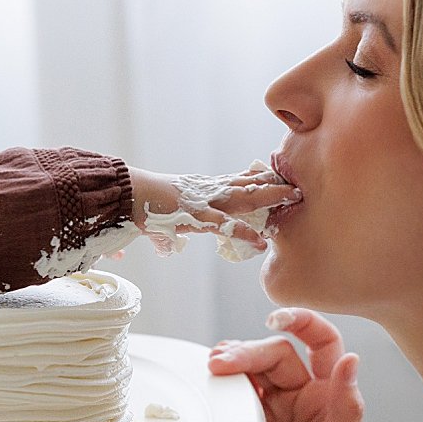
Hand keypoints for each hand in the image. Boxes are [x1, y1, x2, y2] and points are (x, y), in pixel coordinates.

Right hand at [126, 164, 299, 253]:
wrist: (125, 196)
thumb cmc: (137, 205)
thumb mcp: (156, 220)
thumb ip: (163, 236)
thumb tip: (161, 247)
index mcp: (201, 189)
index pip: (235, 180)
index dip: (256, 177)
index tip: (277, 174)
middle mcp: (207, 191)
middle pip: (248, 184)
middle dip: (273, 183)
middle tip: (297, 183)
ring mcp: (205, 202)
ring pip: (245, 198)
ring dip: (270, 197)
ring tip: (294, 198)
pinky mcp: (196, 217)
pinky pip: (225, 226)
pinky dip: (244, 234)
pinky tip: (261, 242)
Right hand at [208, 308, 383, 421]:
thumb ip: (345, 409)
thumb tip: (352, 359)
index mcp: (328, 401)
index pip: (320, 343)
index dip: (302, 321)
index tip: (274, 317)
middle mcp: (303, 403)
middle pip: (274, 356)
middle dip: (247, 351)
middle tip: (217, 366)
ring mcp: (275, 419)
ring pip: (250, 375)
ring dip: (230, 367)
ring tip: (208, 371)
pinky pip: (232, 401)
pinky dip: (217, 390)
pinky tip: (202, 390)